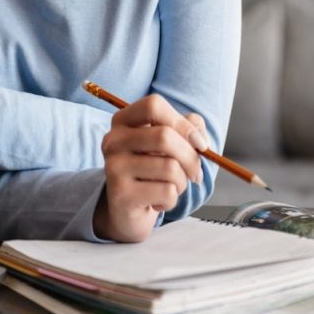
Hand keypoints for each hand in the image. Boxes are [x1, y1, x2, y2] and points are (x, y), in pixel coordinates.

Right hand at [93, 94, 207, 242]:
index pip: (153, 105)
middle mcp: (113, 140)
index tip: (200, 143)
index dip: (183, 123)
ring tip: (172, 187)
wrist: (126, 208)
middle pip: (164, 137)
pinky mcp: (120, 194)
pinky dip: (173, 199)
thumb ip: (187, 128)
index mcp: (123, 120)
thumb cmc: (151, 169)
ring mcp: (114, 167)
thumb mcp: (168, 143)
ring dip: (182, 182)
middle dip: (191, 157)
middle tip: (195, 172)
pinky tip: (159, 201)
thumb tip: (199, 137)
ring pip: (170, 167)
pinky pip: (166, 192)